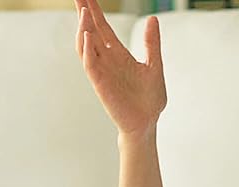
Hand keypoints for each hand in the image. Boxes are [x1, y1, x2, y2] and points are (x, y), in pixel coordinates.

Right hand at [75, 0, 166, 136]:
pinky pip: (89, 64)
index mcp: (119, 54)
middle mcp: (107, 60)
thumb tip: (153, 18)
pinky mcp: (100, 83)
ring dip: (83, 28)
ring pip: (86, 44)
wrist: (147, 123)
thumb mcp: (155, 66)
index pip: (103, 28)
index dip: (95, 11)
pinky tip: (87, 35)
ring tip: (84, 11)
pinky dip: (87, 50)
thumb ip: (152, 44)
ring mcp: (102, 71)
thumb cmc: (151, 99)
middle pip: (90, 31)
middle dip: (84, 13)